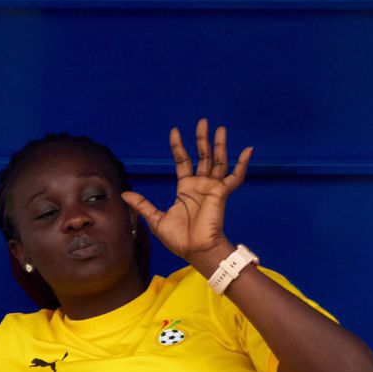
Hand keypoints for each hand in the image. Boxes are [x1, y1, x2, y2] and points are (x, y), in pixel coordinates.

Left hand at [121, 119, 251, 266]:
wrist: (195, 250)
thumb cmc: (178, 239)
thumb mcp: (155, 219)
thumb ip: (142, 205)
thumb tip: (124, 194)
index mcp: (185, 189)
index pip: (183, 161)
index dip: (179, 147)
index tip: (175, 131)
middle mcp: (200, 185)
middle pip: (202, 156)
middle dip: (202, 139)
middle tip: (203, 121)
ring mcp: (212, 188)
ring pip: (218, 161)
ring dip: (220, 145)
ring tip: (220, 128)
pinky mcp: (222, 193)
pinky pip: (236, 177)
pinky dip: (243, 164)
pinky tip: (249, 150)